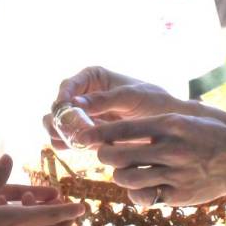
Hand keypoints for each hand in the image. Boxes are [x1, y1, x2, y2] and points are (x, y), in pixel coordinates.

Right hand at [44, 66, 189, 148]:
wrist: (168, 125)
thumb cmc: (154, 102)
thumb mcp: (131, 97)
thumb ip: (105, 99)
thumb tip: (75, 102)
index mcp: (93, 77)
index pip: (68, 85)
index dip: (62, 97)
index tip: (63, 109)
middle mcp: (84, 95)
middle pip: (58, 105)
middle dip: (57, 118)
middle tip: (64, 130)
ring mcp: (84, 116)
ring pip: (58, 123)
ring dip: (58, 132)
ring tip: (71, 141)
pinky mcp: (87, 134)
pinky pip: (68, 139)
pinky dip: (66, 144)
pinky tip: (76, 147)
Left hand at [85, 114, 225, 207]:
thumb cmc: (208, 136)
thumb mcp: (182, 121)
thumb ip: (153, 126)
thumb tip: (117, 133)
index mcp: (170, 126)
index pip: (124, 129)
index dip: (99, 134)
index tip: (83, 136)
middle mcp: (171, 149)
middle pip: (118, 156)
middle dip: (104, 156)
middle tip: (104, 154)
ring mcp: (174, 174)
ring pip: (127, 178)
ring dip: (119, 175)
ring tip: (124, 170)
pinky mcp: (177, 195)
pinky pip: (145, 196)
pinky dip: (139, 191)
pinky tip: (144, 184)